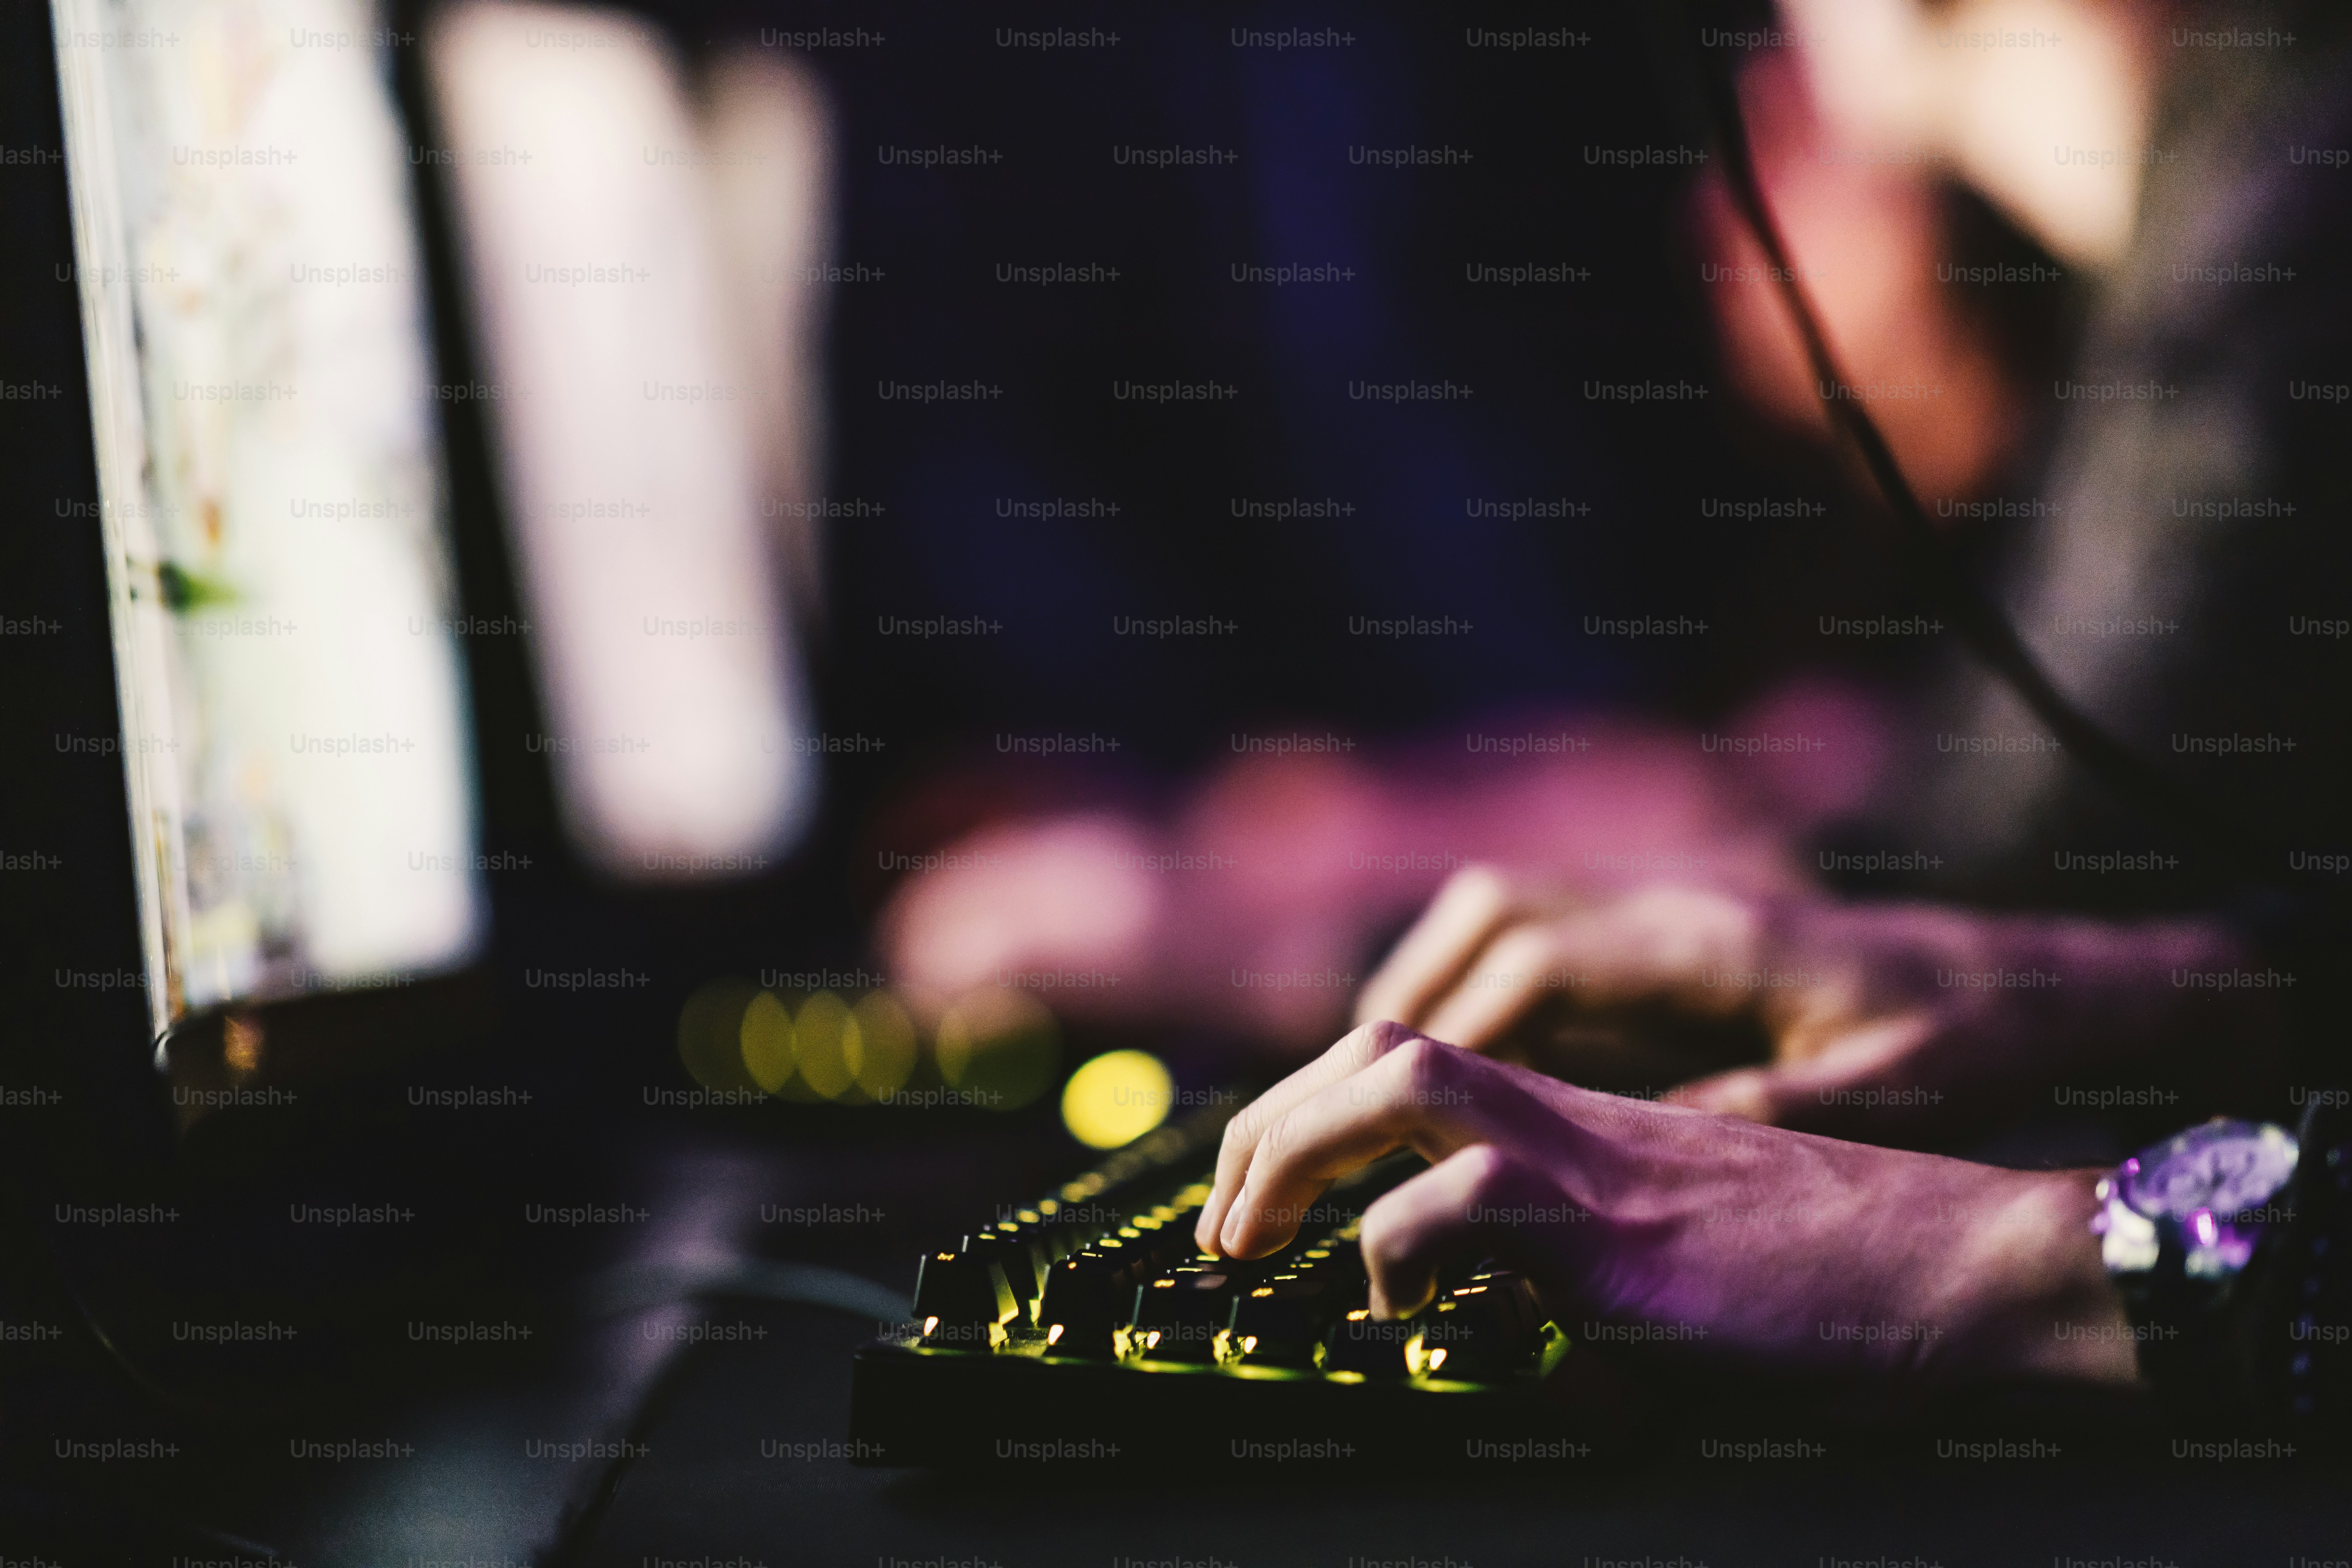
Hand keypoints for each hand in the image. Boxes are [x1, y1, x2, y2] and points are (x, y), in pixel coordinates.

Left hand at [1197, 1022, 2135, 1415]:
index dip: (1312, 1110)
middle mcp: (1573, 1116)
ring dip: (1293, 1152)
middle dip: (1265, 1125)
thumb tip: (1503, 1328)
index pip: (1414, 1061)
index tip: (1259, 1191)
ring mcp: (1593, 1160)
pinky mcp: (1619, 1228)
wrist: (1960, 1263)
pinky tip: (1396, 1313)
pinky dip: (1396, 1252)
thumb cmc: (1840, 1279)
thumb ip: (1585, 1271)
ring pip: (1397, 1082)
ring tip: (1249, 1242)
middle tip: (1220, 1225)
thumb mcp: (1681, 1265)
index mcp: (1585, 1120)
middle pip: (1377, 1048)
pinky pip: (1457, 1204)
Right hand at [1356, 867, 2279, 1138]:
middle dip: (1411, 986)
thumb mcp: (1887, 1090)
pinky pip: (1552, 938)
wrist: (2040, 976)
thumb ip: (1769, 1110)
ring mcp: (1677, 909)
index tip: (1392, 1095)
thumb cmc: (1970, 1037)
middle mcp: (1681, 905)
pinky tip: (1471, 1062)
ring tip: (1380, 1069)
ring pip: (1511, 911)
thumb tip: (1644, 1145)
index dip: (1458, 1023)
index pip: (1542, 959)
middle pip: (1497, 910)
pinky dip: (1489, 986)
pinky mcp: (1681, 933)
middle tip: (1351, 1077)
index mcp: (1718, 941)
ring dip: (1437, 979)